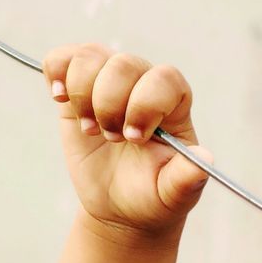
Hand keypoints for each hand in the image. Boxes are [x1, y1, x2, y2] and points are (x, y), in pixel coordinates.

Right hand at [42, 43, 212, 240]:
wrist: (120, 206)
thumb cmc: (153, 195)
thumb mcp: (174, 193)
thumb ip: (187, 178)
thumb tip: (205, 158)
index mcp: (175, 106)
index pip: (165, 79)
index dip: (146, 103)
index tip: (134, 138)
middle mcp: (144, 86)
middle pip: (125, 64)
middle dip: (110, 104)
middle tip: (112, 139)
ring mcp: (110, 84)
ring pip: (92, 56)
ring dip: (83, 94)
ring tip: (91, 130)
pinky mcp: (78, 90)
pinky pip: (63, 58)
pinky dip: (57, 71)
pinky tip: (60, 98)